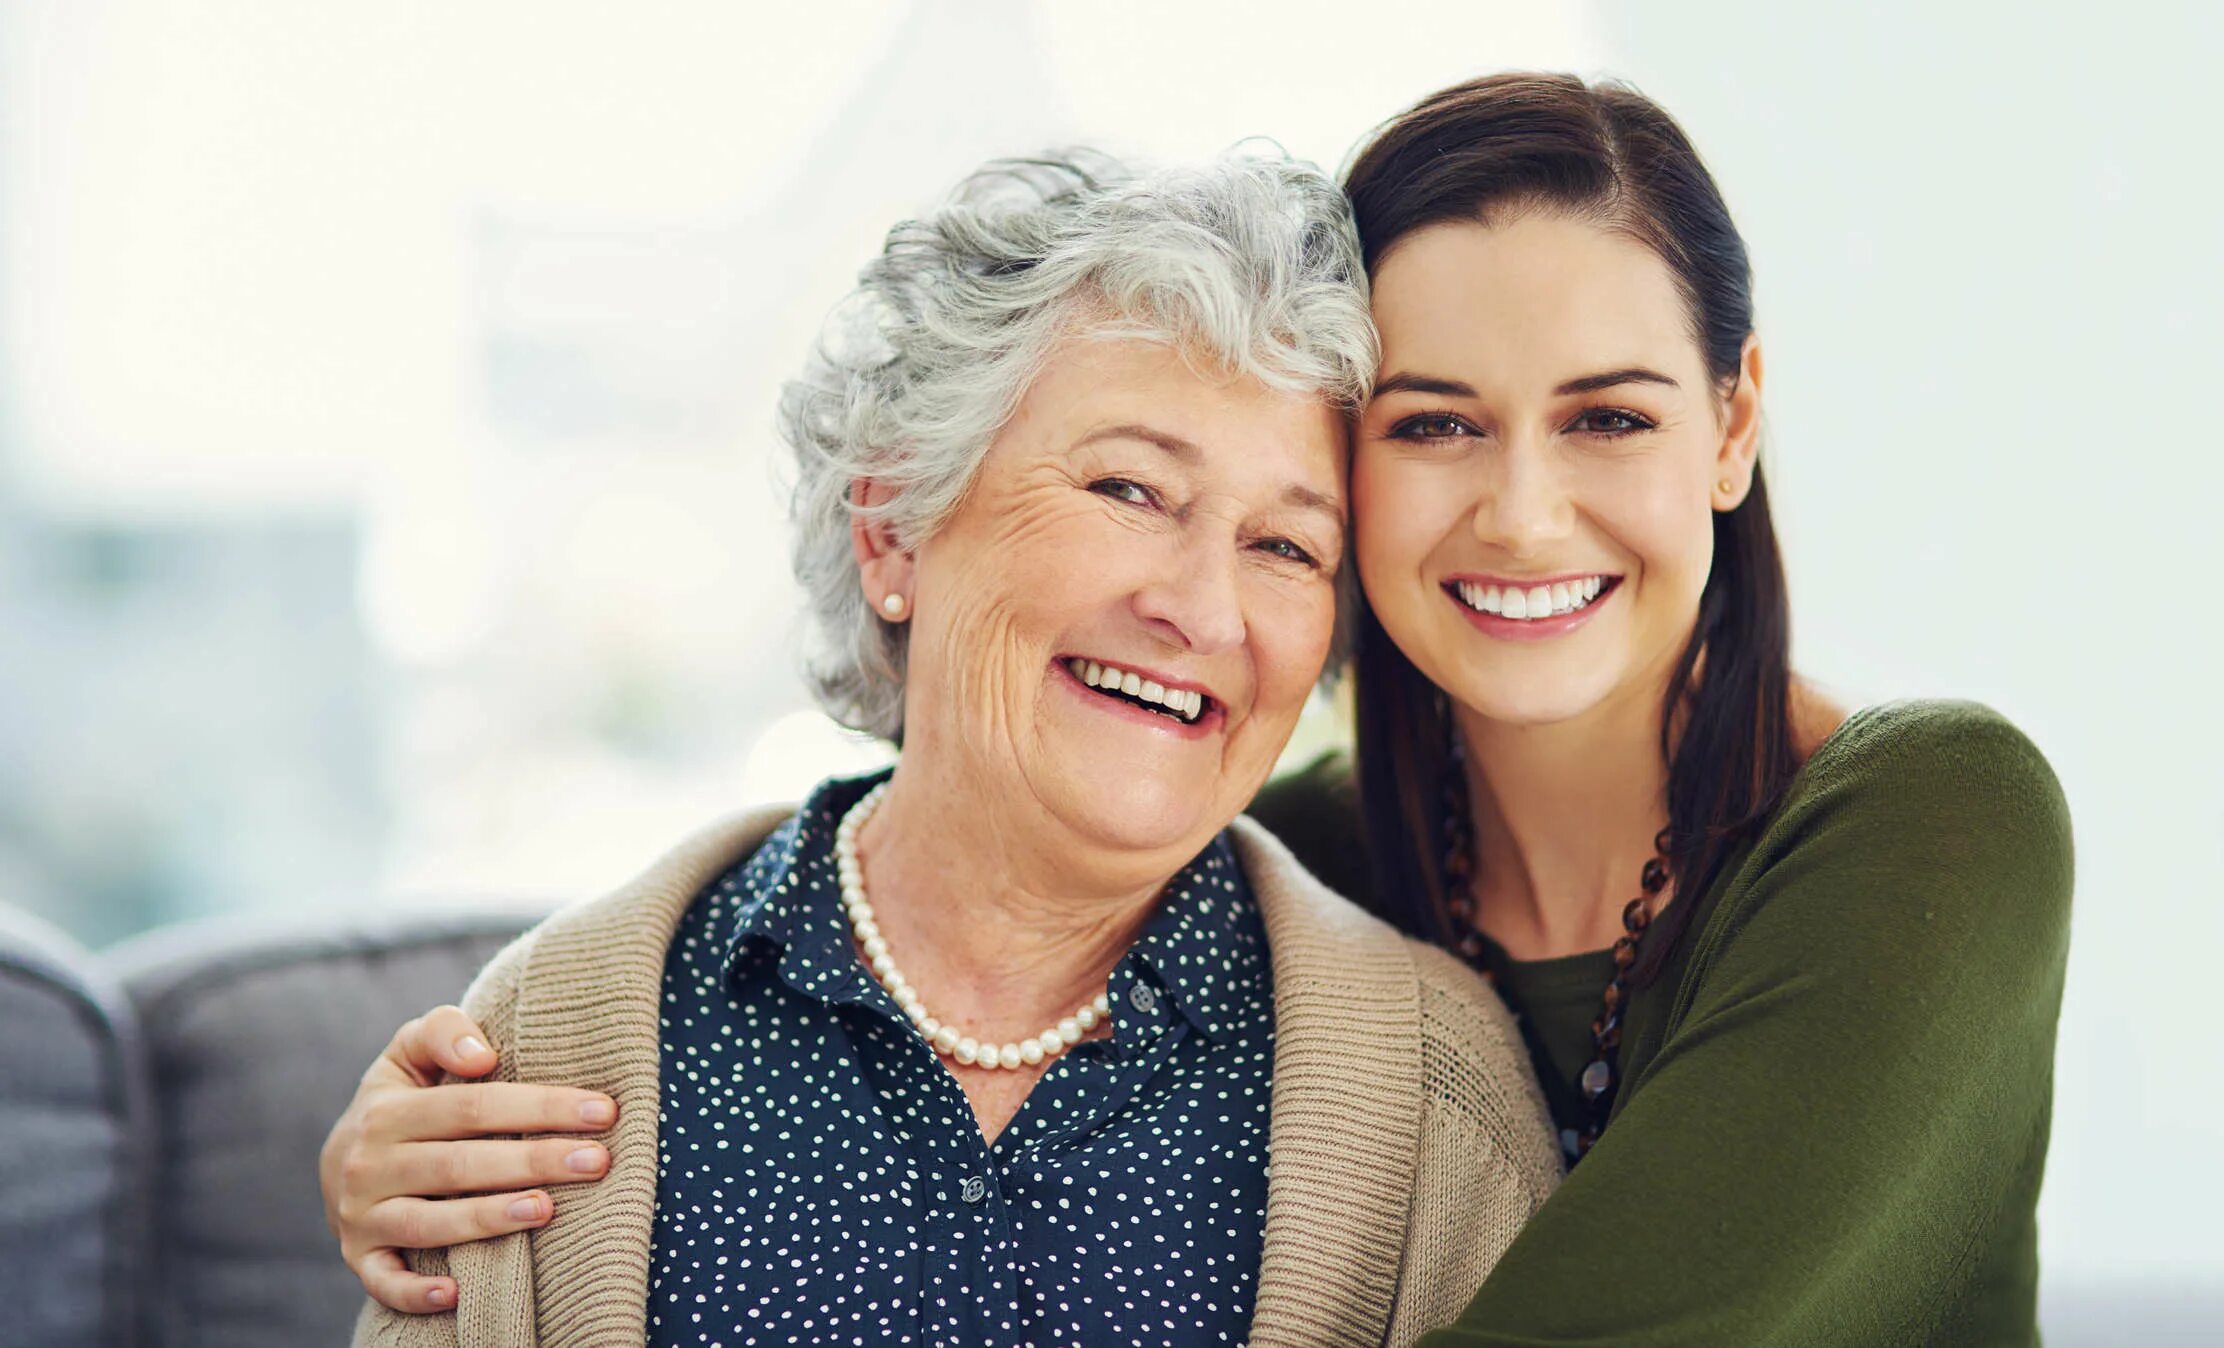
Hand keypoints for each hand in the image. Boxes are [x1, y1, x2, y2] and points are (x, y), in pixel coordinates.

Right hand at [318, 1005, 617, 1312]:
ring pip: (429, 1223)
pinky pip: (384, 1282)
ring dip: (489, 1219)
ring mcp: (362, 1217)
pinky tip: (457, 1294)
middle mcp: (370, 1165)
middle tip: (597, 1161)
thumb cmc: (400, 1100)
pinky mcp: (360, 1259)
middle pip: (460, 1164)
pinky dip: (414, 1292)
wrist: (339, 1163)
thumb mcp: (408, 1052)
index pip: (474, 1105)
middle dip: (534, 1161)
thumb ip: (443, 1032)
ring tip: (547, 1210)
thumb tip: (483, 1057)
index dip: (539, 1106)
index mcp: (388, 1110)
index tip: (601, 1111)